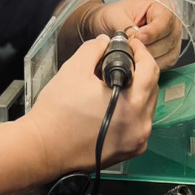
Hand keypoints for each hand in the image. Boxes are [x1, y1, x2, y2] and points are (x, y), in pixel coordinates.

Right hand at [27, 35, 159, 178]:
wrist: (43, 148)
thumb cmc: (57, 113)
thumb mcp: (74, 69)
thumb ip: (94, 49)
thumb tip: (104, 42)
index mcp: (132, 104)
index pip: (151, 69)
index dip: (140, 51)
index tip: (130, 45)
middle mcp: (141, 125)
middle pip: (152, 88)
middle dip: (140, 71)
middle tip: (122, 60)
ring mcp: (137, 141)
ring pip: (146, 107)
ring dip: (136, 91)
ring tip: (114, 82)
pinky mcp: (129, 151)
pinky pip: (138, 124)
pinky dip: (131, 111)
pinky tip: (113, 105)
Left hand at [81, 0, 182, 69]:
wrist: (111, 23)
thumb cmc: (116, 14)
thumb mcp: (116, 15)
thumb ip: (127, 28)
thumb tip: (135, 42)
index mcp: (162, 7)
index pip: (165, 20)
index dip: (152, 32)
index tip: (138, 37)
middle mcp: (172, 23)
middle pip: (168, 40)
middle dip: (147, 47)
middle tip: (130, 46)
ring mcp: (173, 39)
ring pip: (167, 54)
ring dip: (148, 56)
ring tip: (132, 51)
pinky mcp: (170, 54)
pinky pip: (165, 63)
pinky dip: (150, 63)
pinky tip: (138, 58)